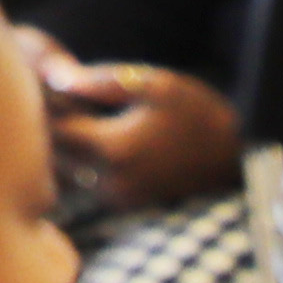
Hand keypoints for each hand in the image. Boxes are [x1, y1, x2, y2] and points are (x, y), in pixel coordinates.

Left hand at [40, 56, 242, 211]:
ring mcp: (116, 197)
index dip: (48, 103)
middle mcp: (109, 180)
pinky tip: (95, 136)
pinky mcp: (124, 203)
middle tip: (58, 98)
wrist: (233, 155)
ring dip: (65, 145)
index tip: (49, 85)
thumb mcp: (154, 84)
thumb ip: (100, 81)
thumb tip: (57, 79)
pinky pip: (86, 182)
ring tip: (77, 115)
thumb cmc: (195, 112)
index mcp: (113, 148)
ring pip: (68, 170)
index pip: (55, 126)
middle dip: (51, 125)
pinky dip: (81, 161)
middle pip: (56, 152)